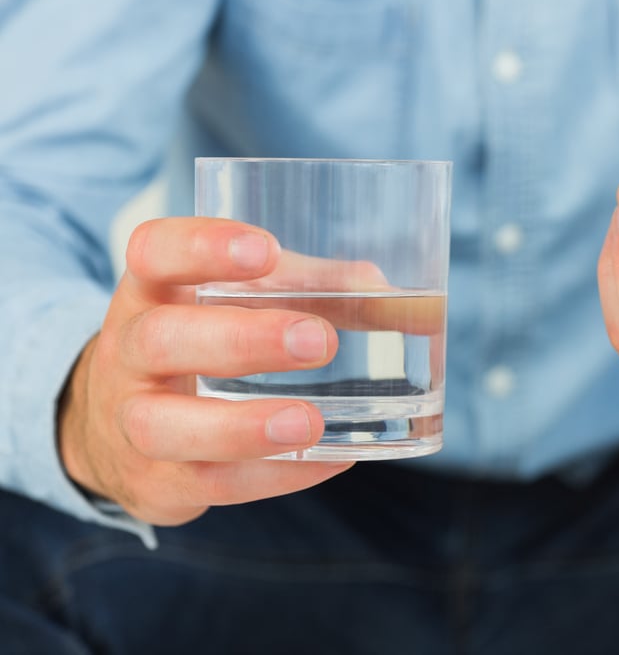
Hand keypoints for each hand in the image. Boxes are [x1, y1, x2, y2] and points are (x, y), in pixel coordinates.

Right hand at [58, 218, 352, 525]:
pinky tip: (324, 459)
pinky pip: (208, 483)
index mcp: (151, 292)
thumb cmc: (200, 345)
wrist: (116, 432)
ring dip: (240, 427)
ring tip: (310, 422)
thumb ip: (313, 289)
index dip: (201, 247)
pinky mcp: (155, 481)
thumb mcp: (239, 302)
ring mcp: (131, 422)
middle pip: (160, 339)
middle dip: (240, 340)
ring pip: (163, 426)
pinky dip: (271, 476)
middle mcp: (128, 352)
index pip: (153, 252)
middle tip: (318, 341)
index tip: (265, 251)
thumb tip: (391, 293)